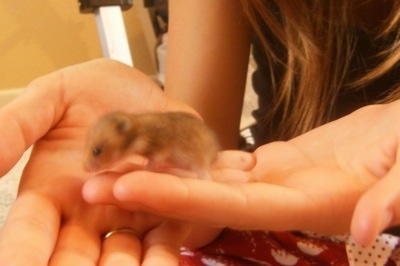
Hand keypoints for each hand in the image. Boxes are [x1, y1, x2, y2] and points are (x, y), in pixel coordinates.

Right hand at [0, 59, 198, 265]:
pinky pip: (161, 241)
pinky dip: (159, 258)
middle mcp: (86, 211)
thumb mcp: (52, 98)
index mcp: (51, 190)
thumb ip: (17, 125)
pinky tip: (161, 265)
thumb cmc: (95, 91)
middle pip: (73, 256)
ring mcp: (126, 213)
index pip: (30, 231)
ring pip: (117, 256)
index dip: (23, 253)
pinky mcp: (163, 209)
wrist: (149, 90)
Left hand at [84, 100, 399, 246]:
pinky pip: (225, 165)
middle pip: (205, 200)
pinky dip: (194, 159)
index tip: (129, 188)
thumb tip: (366, 223)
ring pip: (209, 181)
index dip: (179, 200)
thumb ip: (394, 196)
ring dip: (166, 174)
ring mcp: (272, 183)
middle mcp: (280, 200)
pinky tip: (164, 150)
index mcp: (308, 203)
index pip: (231, 206)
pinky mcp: (271, 165)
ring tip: (118, 164)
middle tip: (96, 183)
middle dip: (151, 194)